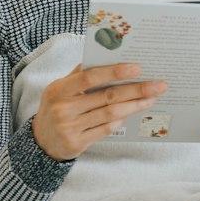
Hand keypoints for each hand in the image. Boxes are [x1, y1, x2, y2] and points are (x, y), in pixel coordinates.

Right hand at [32, 63, 167, 160]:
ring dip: (134, 106)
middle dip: (136, 90)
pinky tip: (131, 114)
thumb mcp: (60, 89)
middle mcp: (63, 108)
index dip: (114, 72)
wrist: (41, 141)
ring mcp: (70, 127)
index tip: (137, 68)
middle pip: (107, 96)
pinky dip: (120, 121)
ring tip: (151, 99)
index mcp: (59, 89)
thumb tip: (106, 58)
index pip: (90, 77)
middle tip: (158, 85)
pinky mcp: (77, 143)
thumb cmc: (57, 108)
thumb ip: (79, 75)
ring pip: (110, 114)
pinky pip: (105, 130)